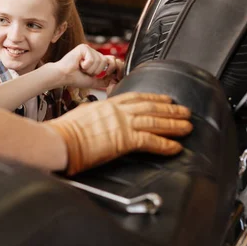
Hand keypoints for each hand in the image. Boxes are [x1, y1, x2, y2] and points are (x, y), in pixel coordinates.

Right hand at [45, 92, 192, 174]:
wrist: (58, 140)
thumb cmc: (63, 132)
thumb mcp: (81, 116)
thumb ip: (94, 117)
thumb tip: (96, 122)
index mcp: (107, 105)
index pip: (135, 98)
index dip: (153, 97)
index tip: (165, 98)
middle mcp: (117, 111)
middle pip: (150, 107)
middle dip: (170, 110)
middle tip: (185, 111)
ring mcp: (121, 124)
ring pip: (155, 121)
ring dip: (174, 125)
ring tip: (188, 126)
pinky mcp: (123, 140)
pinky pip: (150, 141)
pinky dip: (165, 144)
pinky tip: (176, 147)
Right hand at [53, 44, 122, 88]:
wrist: (63, 76)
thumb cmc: (74, 78)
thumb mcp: (92, 81)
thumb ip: (103, 81)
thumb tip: (112, 79)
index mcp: (95, 59)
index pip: (111, 59)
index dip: (112, 66)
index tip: (107, 73)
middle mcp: (92, 52)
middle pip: (105, 61)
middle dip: (96, 71)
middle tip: (85, 71)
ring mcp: (88, 49)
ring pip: (99, 60)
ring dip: (90, 69)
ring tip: (81, 68)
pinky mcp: (83, 47)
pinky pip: (91, 59)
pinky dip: (85, 65)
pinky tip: (78, 63)